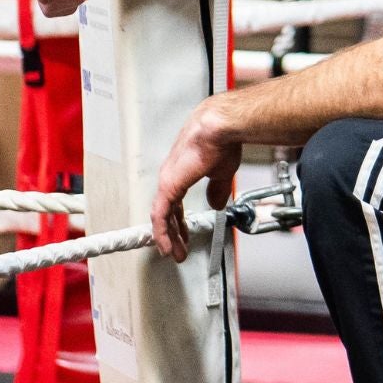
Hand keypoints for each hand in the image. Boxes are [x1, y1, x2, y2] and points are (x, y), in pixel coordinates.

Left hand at [149, 105, 240, 260]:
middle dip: (174, 233)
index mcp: (181, 172)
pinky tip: (166, 245)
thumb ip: (216, 189)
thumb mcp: (221, 173)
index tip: (184, 233)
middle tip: (178, 248)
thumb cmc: (220, 142)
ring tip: (173, 253)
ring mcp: (167, 182)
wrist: (219, 129)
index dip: (179, 220)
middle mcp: (171, 177)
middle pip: (167, 212)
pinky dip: (162, 232)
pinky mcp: (168, 186)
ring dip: (168, 237)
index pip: (175, 203)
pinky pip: (160, 215)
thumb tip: (216, 203)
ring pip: (162, 216)